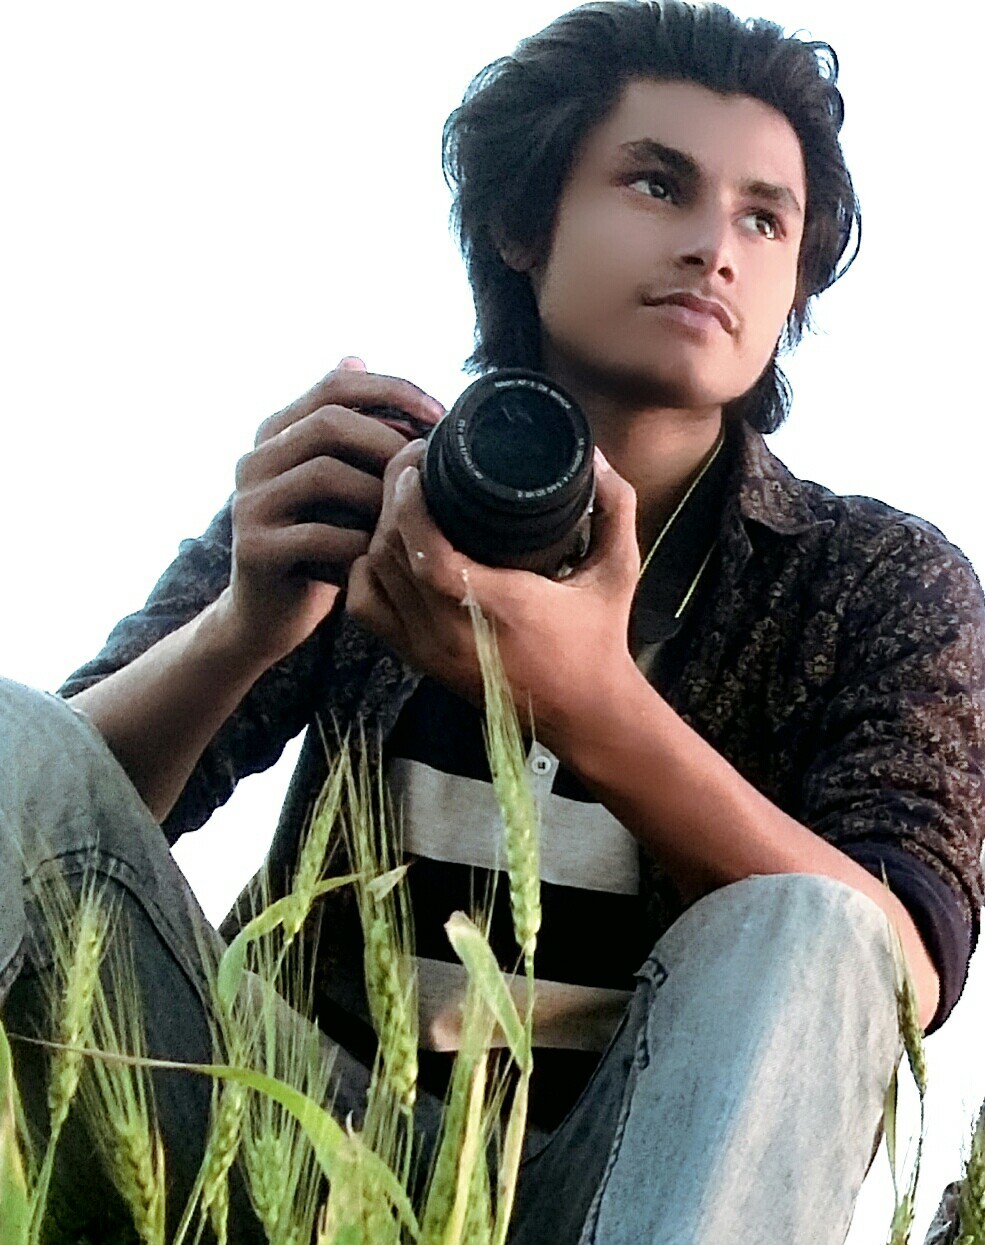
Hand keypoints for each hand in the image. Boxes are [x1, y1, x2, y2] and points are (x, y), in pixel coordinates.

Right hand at [219, 357, 444, 668]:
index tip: (440, 413)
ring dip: (378, 493)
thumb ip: (349, 428)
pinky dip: (360, 543)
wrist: (272, 612)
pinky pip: (319, 535)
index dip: (392, 389)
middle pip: (328, 422)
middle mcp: (255, 459)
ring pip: (324, 474)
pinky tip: (383, 555)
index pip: (335, 384)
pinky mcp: (254, 548)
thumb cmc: (321, 542)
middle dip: (388, 440)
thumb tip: (360, 355)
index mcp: (277, 432)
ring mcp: (249, 503)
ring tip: (408, 515)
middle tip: (427, 468)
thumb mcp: (339, 482)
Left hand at [346, 440, 641, 743]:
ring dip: (380, 532)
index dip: (411, 504)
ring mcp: (427, 648)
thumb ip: (615, 507)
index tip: (419, 463)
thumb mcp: (618, 570)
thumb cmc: (597, 640)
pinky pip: (366, 608)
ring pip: (374, 576)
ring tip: (404, 500)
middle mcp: (450, 632)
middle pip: (390, 554)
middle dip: (392, 502)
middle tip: (411, 466)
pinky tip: (390, 550)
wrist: (582, 715)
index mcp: (497, 606)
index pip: (427, 553)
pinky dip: (366, 573)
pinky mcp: (418, 659)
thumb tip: (594, 457)